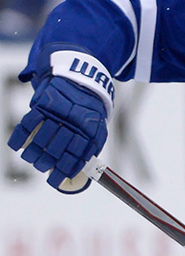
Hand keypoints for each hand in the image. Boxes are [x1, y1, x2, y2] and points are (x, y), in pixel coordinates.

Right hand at [7, 47, 113, 193]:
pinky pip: (29, 122)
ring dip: (33, 152)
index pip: (77, 156)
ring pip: (42, 138)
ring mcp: (58, 112)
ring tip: (30, 159)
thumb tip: (80, 171)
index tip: (56, 180)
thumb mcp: (97, 125)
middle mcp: (76, 122)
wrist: (81, 75)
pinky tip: (16, 146)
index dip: (65, 170)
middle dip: (47, 162)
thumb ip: (89, 146)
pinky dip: (20, 136)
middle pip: (57, 149)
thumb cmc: (88, 107)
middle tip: (41, 167)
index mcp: (90, 130)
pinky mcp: (44, 103)